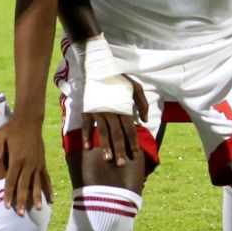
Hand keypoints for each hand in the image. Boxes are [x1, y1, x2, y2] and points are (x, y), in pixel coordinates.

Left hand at [0, 117, 53, 214]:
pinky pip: (46, 178)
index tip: (6, 205)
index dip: (8, 193)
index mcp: (17, 158)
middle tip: (20, 214)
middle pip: (24, 185)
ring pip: (37, 184)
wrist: (29, 120)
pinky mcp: (42, 162)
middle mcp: (28, 163)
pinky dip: (48, 189)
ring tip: (38, 209)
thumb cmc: (12, 128)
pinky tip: (51, 199)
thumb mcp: (1, 136)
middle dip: (22, 200)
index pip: (11, 180)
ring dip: (37, 197)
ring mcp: (37, 163)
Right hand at [73, 35, 144, 161]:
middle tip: (121, 163)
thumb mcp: (134, 87)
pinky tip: (88, 148)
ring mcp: (98, 111)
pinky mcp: (87, 109)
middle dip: (120, 149)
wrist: (97, 66)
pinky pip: (86, 125)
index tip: (135, 156)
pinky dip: (87, 136)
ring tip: (107, 159)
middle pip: (118, 134)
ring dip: (105, 146)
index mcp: (124, 107)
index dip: (133, 143)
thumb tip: (145, 121)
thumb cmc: (118, 78)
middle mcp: (112, 111)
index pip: (130, 129)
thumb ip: (142, 103)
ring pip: (103, 132)